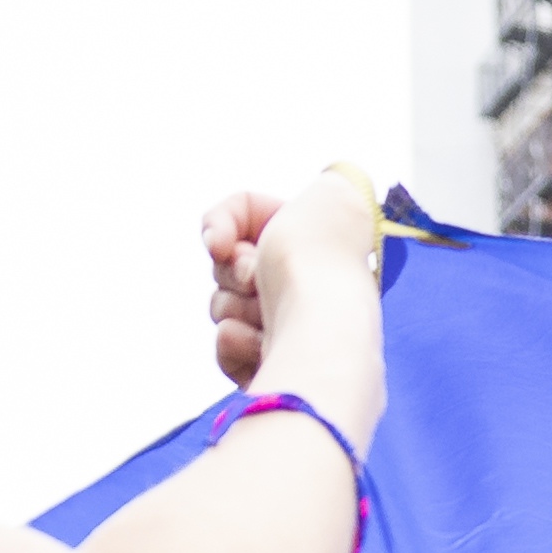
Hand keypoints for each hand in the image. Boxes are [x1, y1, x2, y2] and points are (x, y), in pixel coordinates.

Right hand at [205, 165, 383, 410]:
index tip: (220, 242)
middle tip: (256, 280)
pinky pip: (226, 346)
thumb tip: (330, 189)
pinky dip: (234, 343)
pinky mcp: (272, 368)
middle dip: (231, 269)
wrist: (320, 332)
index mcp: (312, 243)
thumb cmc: (320, 263)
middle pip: (226, 263)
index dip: (223, 224)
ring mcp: (286, 328)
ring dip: (233, 307)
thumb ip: (330, 184)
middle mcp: (301, 285)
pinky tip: (260, 345)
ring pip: (221, 306)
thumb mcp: (332, 196)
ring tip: (267, 317)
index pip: (244, 214)